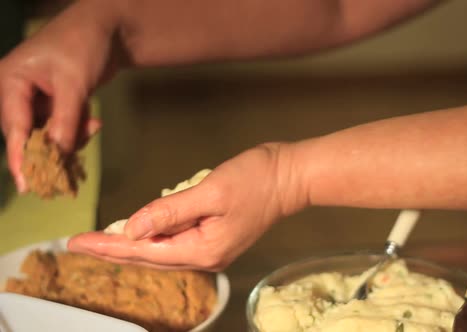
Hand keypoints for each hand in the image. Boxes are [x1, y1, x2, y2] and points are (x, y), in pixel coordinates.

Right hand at [0, 1, 121, 191]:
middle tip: (75, 157)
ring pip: (47, 134)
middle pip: (29, 134)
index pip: (13, 126)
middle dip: (54, 145)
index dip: (21, 157)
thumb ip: (65, 120)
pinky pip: (60, 127)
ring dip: (70, 136)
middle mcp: (16, 91)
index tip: (26, 185)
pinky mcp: (53, 102)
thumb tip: (58, 154)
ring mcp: (35, 97)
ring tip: (92, 125)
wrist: (110, 31)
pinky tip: (93, 122)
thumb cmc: (84, 45)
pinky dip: (76, 130)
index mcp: (9, 80)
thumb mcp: (74, 83)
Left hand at [68, 143, 305, 270]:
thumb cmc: (255, 179)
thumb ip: (169, 211)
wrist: (290, 176)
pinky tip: (137, 230)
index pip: (144, 251)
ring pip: (160, 252)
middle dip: (113, 248)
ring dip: (130, 245)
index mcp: (203, 249)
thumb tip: (133, 230)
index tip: (76, 243)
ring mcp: (211, 250)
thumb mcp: (210, 190)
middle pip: (148, 257)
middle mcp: (205, 257)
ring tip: (100, 239)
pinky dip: (152, 237)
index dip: (108, 246)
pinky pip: (174, 242)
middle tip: (79, 243)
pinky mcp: (215, 238)